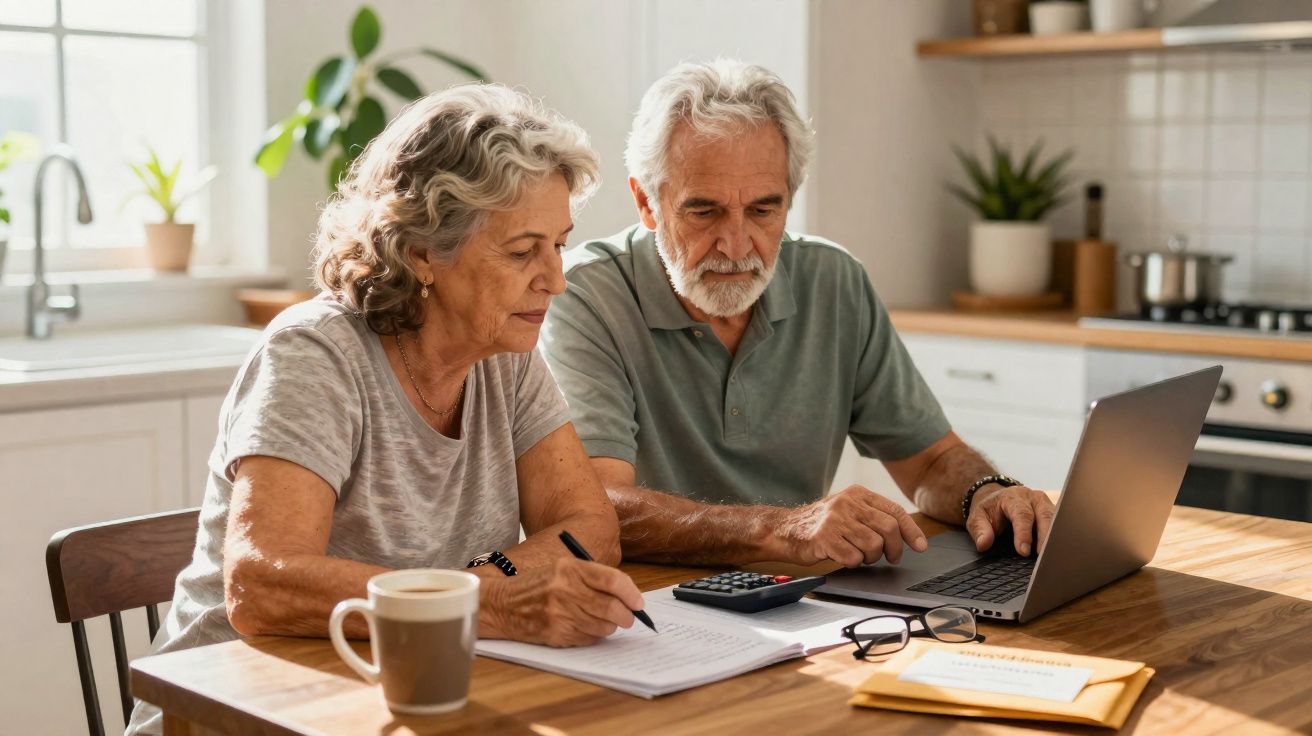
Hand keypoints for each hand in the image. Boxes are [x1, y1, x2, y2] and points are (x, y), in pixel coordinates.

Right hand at [484, 557, 643, 646]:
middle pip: (611, 607)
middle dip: (627, 616)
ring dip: (611, 627)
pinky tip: (587, 628)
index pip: (613, 580)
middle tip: (629, 618)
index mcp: (570, 568)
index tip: (639, 603)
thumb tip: (625, 596)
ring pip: (603, 626)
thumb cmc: (536, 585)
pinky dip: (594, 636)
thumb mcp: (562, 569)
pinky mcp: (556, 633)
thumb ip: (591, 578)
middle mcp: (566, 590)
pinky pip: (588, 638)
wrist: (501, 604)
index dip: (631, 593)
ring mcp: (560, 613)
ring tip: (607, 622)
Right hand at [774, 485, 927, 567]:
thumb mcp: (848, 511)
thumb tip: (906, 535)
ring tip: (860, 555)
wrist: (785, 529)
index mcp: (857, 494)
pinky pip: (852, 558)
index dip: (911, 531)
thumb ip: (873, 517)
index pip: (894, 511)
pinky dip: (852, 563)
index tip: (920, 546)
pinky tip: (842, 557)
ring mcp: (835, 519)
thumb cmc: (822, 524)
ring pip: (873, 545)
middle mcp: (847, 503)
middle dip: (894, 548)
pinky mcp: (824, 537)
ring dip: (870, 557)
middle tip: (890, 557)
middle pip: (888, 529)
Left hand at [966, 484, 1055, 556]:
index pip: (1022, 514)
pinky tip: (1058, 552)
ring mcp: (1046, 505)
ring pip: (1056, 520)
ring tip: (1053, 557)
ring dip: (1055, 538)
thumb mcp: (977, 517)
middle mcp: (1033, 498)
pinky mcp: (1053, 514)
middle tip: (1043, 557)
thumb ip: (980, 530)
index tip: (1023, 551)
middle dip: (1045, 537)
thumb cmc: (990, 510)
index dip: (1024, 533)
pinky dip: (1059, 538)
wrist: (998, 500)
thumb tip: (984, 544)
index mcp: (1014, 497)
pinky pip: (1060, 525)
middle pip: (1045, 515)